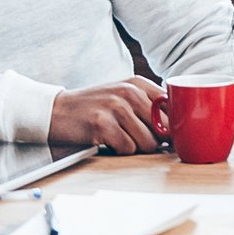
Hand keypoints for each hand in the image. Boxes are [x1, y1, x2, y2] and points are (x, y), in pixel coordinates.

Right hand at [49, 76, 165, 153]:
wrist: (56, 110)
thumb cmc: (93, 107)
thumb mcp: (122, 96)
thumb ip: (148, 105)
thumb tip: (177, 129)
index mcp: (138, 83)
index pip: (173, 106)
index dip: (172, 125)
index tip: (166, 135)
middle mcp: (130, 91)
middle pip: (163, 127)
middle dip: (156, 140)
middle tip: (140, 141)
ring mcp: (116, 107)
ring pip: (148, 141)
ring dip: (137, 148)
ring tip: (121, 139)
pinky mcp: (102, 124)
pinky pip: (128, 148)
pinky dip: (121, 151)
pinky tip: (109, 143)